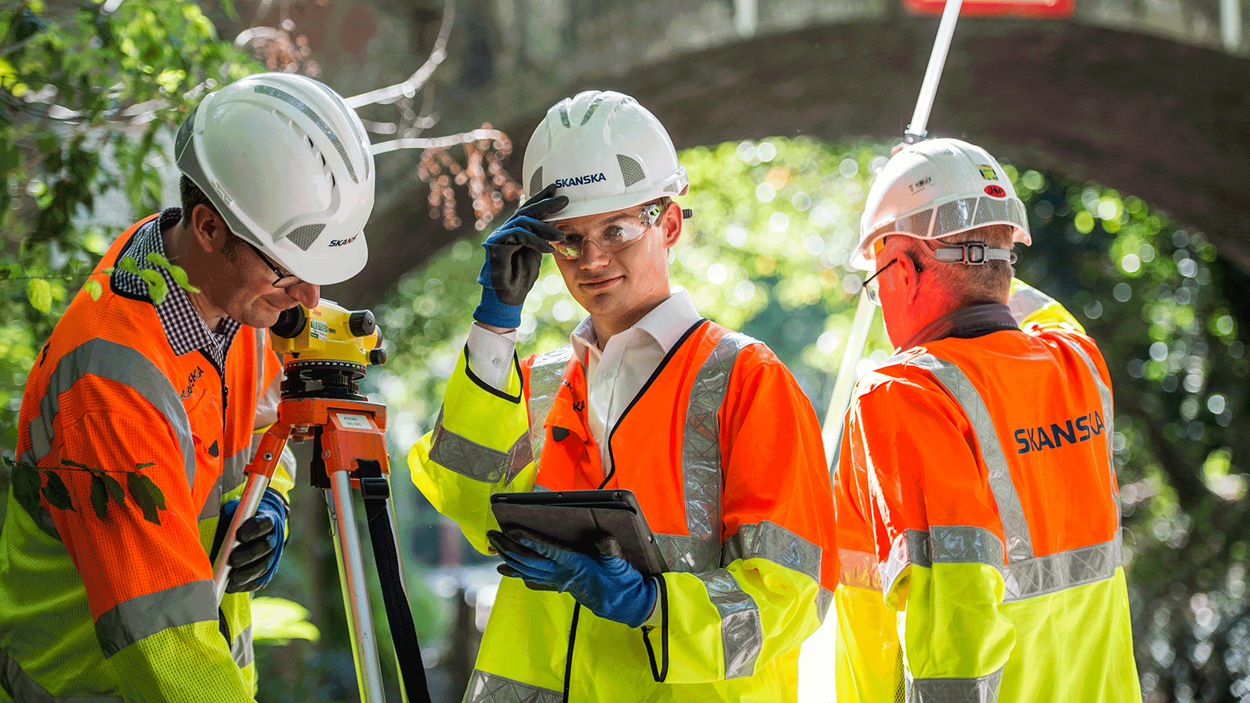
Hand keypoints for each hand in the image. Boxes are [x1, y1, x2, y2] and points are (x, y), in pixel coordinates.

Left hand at [212, 488, 288, 592]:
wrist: (251, 530)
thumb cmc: (236, 521)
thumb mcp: (232, 514)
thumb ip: (228, 517)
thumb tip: (213, 520)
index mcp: (266, 519)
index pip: (264, 524)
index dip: (253, 530)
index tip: (239, 536)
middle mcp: (273, 538)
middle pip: (265, 547)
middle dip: (249, 555)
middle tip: (232, 560)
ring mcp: (271, 556)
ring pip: (264, 566)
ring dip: (248, 573)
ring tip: (233, 578)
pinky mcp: (266, 573)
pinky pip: (260, 581)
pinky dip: (247, 584)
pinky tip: (233, 586)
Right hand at [473, 184, 567, 328]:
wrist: (509, 294)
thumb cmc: (522, 274)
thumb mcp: (538, 250)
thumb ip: (543, 235)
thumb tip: (557, 219)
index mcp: (516, 228)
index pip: (529, 208)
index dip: (542, 197)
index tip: (556, 188)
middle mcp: (506, 228)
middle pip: (527, 210)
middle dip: (546, 203)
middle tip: (565, 199)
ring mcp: (500, 235)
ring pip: (524, 221)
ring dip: (545, 227)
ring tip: (562, 237)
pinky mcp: (496, 243)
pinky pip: (520, 235)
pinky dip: (536, 241)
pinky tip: (549, 249)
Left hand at [486, 528, 656, 627]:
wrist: (625, 605)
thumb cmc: (622, 583)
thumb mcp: (620, 564)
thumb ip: (610, 551)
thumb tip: (604, 540)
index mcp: (575, 565)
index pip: (547, 551)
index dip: (530, 541)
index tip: (513, 531)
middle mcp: (563, 574)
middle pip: (529, 561)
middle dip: (509, 548)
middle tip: (493, 535)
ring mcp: (560, 581)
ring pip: (527, 569)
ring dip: (509, 557)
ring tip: (494, 546)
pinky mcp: (561, 584)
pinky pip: (533, 579)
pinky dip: (517, 573)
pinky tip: (506, 569)